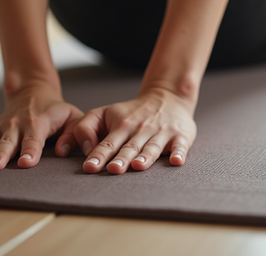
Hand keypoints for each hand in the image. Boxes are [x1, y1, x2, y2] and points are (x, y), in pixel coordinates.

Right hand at [0, 80, 82, 169]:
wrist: (34, 90)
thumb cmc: (56, 110)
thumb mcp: (72, 116)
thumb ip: (74, 133)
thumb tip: (65, 151)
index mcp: (38, 123)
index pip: (34, 140)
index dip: (30, 152)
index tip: (25, 164)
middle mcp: (17, 125)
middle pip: (8, 143)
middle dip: (0, 155)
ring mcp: (1, 126)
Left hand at [74, 87, 197, 174]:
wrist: (167, 97)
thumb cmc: (131, 112)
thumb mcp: (104, 113)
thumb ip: (85, 127)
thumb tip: (85, 150)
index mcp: (121, 126)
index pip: (108, 143)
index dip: (99, 155)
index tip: (90, 167)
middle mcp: (141, 130)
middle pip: (129, 147)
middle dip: (121, 159)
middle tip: (113, 169)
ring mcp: (161, 133)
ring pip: (152, 147)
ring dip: (145, 157)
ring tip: (138, 166)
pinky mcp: (180, 136)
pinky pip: (180, 146)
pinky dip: (179, 153)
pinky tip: (176, 161)